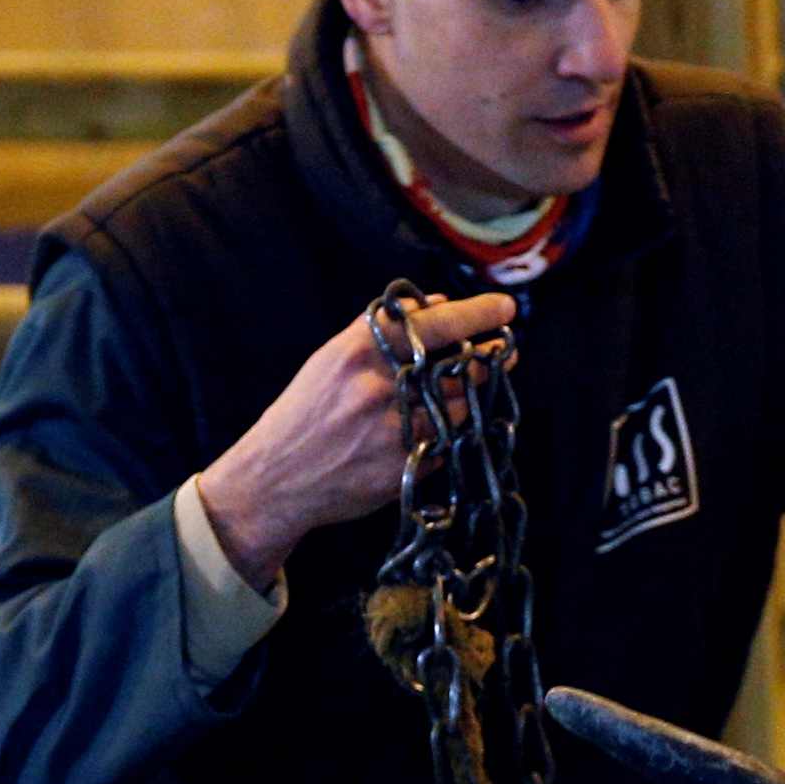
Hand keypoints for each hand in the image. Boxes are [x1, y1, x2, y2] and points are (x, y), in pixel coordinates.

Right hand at [195, 290, 514, 589]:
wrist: (276, 479)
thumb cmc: (306, 413)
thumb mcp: (330, 360)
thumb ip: (378, 332)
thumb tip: (434, 304)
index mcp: (355, 351)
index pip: (429, 321)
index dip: (474, 313)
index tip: (503, 307)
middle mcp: (375, 386)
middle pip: (454, 362)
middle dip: (490, 352)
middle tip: (508, 346)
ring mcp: (391, 429)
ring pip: (459, 404)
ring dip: (478, 392)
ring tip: (486, 380)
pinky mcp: (402, 466)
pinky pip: (448, 441)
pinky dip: (455, 428)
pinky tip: (454, 420)